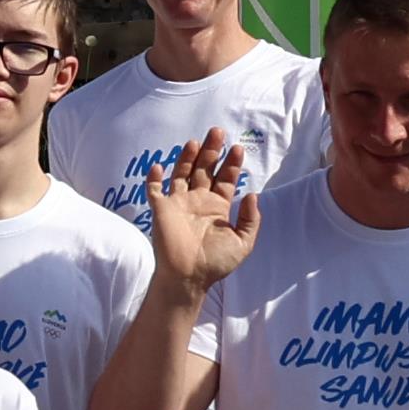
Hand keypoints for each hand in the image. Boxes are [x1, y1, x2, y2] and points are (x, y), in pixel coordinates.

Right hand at [141, 133, 258, 294]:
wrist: (189, 278)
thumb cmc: (216, 264)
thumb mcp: (243, 243)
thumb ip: (251, 220)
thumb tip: (254, 194)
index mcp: (217, 207)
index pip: (225, 179)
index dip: (231, 164)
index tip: (237, 149)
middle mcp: (198, 201)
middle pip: (204, 169)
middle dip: (211, 151)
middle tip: (218, 131)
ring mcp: (178, 204)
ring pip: (182, 173)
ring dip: (187, 157)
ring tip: (196, 141)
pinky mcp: (161, 209)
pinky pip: (154, 190)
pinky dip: (154, 178)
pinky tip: (158, 166)